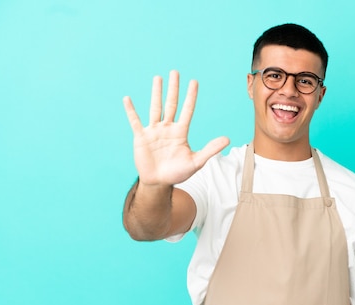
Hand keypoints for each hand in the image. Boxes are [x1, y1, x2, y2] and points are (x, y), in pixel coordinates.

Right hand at [123, 70, 228, 186]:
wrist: (159, 182)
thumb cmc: (177, 173)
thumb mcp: (196, 162)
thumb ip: (210, 149)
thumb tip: (227, 139)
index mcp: (181, 132)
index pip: (187, 110)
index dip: (191, 97)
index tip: (194, 82)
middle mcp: (168, 128)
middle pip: (171, 104)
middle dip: (174, 88)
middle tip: (175, 72)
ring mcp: (154, 131)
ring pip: (155, 108)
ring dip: (156, 93)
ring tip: (158, 78)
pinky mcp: (141, 137)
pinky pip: (135, 121)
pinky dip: (131, 111)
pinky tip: (127, 99)